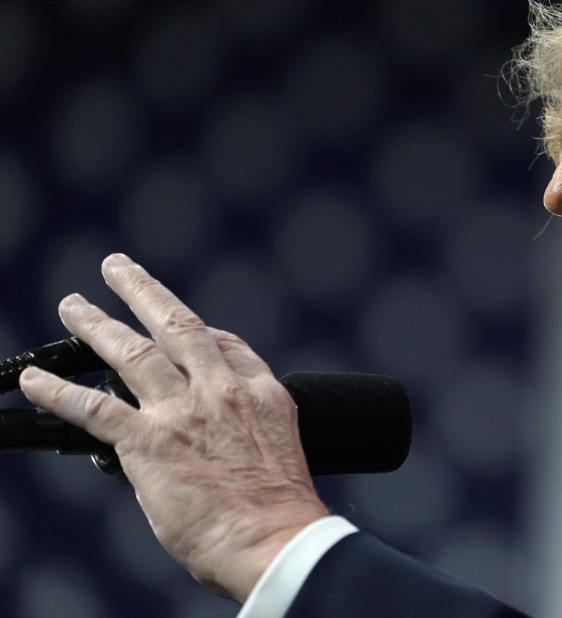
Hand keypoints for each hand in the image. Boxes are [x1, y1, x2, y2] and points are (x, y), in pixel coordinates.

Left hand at [18, 253, 329, 600]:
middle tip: (117, 268)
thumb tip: (214, 436)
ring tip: (73, 305)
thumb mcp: (281, 447)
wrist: (274, 537)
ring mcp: (183, 411)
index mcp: (259, 392)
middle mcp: (221, 390)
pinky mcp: (149, 441)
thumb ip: (246, 427)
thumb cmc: (281, 507)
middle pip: (177, 325)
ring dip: (97, 324)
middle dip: (142, 291)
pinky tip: (37, 380)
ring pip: (133, 352)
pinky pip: (94, 407)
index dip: (198, 329)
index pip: (225, 344)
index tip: (180, 323)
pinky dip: (59, 391)